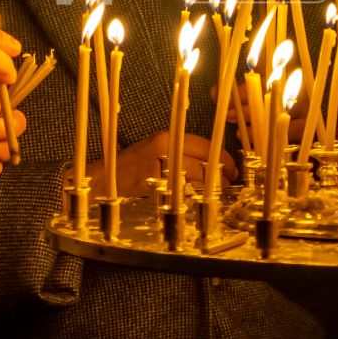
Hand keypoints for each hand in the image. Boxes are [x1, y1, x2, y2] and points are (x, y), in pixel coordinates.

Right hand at [106, 131, 235, 199]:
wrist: (105, 179)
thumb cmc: (129, 166)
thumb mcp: (153, 149)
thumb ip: (178, 150)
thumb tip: (208, 160)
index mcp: (165, 137)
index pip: (205, 145)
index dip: (223, 157)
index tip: (232, 168)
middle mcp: (164, 149)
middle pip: (205, 162)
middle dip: (222, 175)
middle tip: (229, 183)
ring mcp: (160, 169)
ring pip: (198, 178)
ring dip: (212, 188)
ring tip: (216, 194)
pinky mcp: (157, 187)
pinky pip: (184, 192)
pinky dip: (195, 197)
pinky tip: (198, 201)